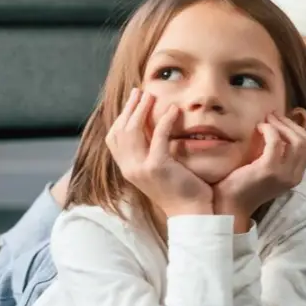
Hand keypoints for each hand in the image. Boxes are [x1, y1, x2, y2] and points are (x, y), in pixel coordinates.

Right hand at [105, 90, 212, 217]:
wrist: (192, 213)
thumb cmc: (180, 190)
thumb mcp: (159, 170)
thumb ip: (151, 152)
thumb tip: (152, 130)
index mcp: (128, 169)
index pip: (114, 138)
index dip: (121, 117)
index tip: (132, 100)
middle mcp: (130, 168)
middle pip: (121, 131)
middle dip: (129, 108)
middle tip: (140, 91)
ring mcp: (141, 168)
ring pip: (134, 131)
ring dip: (142, 109)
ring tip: (152, 96)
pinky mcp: (157, 167)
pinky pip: (159, 136)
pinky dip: (165, 120)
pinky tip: (174, 110)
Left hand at [213, 113, 305, 228]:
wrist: (230, 205)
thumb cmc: (244, 186)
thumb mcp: (268, 171)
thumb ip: (277, 156)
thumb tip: (279, 129)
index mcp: (295, 176)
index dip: (297, 129)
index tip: (281, 121)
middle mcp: (294, 176)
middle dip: (291, 124)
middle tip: (274, 116)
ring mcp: (283, 174)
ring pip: (296, 140)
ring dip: (281, 125)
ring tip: (267, 120)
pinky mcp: (269, 169)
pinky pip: (275, 141)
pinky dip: (268, 130)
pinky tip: (258, 128)